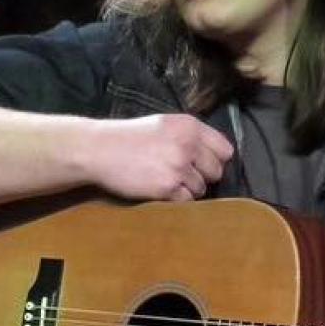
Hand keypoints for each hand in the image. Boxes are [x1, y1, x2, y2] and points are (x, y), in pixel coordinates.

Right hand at [85, 113, 233, 201]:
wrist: (99, 150)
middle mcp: (188, 144)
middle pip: (216, 172)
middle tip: (181, 174)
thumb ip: (191, 135)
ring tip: (166, 180)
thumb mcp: (164, 124)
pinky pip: (186, 200)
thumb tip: (217, 155)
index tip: (202, 164)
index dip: (215, 159)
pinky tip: (160, 189)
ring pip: (202, 188)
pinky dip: (176, 199)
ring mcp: (178, 167)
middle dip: (203, 176)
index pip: (225, 150)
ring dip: (187, 189)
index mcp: (190, 126)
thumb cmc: (130, 137)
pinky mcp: (167, 187)